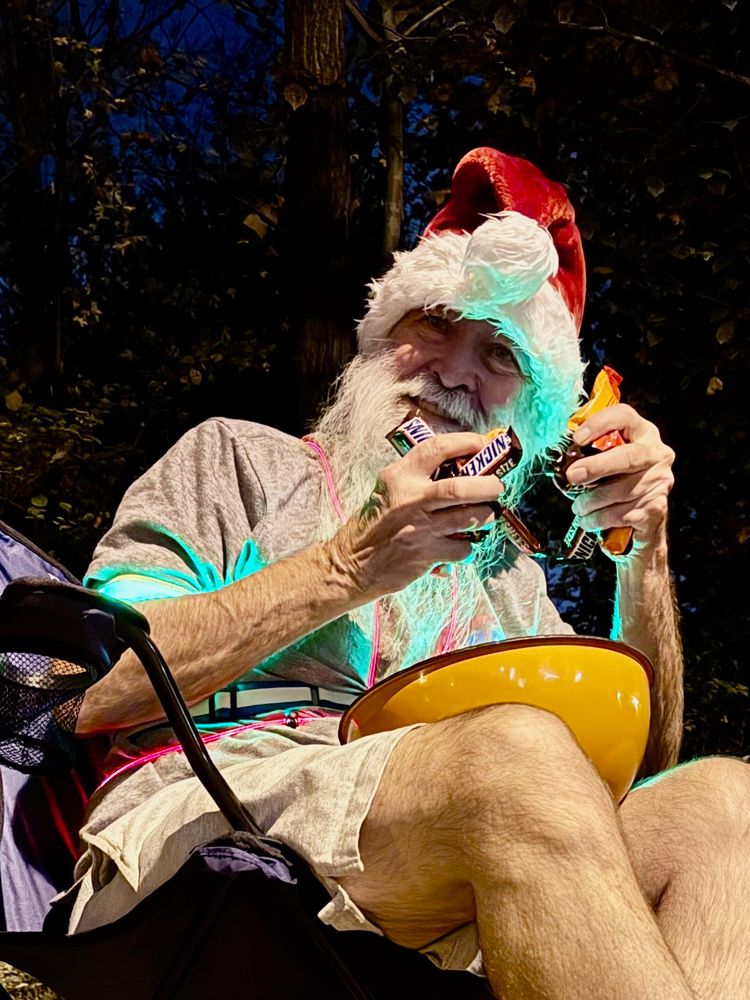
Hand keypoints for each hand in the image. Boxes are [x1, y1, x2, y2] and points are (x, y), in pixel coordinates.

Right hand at [327, 433, 500, 599]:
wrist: (351, 564)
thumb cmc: (373, 525)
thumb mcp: (387, 490)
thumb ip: (416, 478)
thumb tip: (459, 467)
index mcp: (399, 477)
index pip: (436, 449)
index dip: (465, 442)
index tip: (481, 444)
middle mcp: (410, 499)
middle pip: (460, 487)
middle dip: (488, 485)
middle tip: (496, 486)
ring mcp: (420, 528)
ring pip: (469, 517)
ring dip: (486, 515)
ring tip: (487, 513)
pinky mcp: (426, 555)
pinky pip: (462, 548)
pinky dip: (468, 546)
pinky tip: (461, 544)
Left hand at [566, 404, 674, 553]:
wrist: (644, 517)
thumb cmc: (618, 480)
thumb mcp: (608, 457)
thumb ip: (592, 449)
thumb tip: (562, 452)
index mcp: (642, 433)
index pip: (625, 417)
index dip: (600, 424)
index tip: (577, 438)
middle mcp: (656, 454)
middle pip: (629, 457)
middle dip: (597, 467)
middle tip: (573, 476)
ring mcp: (659, 481)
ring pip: (622, 491)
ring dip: (592, 501)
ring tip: (578, 506)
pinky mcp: (657, 507)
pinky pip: (623, 514)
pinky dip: (600, 518)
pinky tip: (590, 519)